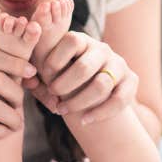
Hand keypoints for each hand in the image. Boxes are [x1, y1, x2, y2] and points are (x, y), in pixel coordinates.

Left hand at [21, 31, 138, 124]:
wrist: (94, 94)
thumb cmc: (65, 79)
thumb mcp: (50, 72)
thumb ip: (38, 72)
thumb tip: (29, 80)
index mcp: (82, 41)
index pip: (70, 41)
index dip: (54, 60)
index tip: (45, 77)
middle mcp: (103, 49)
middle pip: (85, 67)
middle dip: (64, 85)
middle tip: (53, 95)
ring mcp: (119, 65)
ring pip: (101, 85)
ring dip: (79, 102)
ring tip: (62, 110)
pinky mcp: (131, 81)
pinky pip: (119, 99)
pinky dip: (100, 113)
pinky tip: (84, 120)